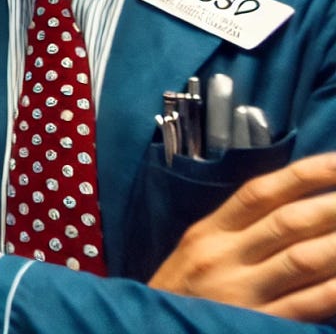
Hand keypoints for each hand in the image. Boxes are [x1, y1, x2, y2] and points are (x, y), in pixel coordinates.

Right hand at [149, 152, 335, 320]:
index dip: (304, 174)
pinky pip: (309, 302)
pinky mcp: (258, 324)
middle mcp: (223, 257)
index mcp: (207, 232)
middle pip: (288, 221)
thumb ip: (237, 228)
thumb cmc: (184, 294)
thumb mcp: (198, 250)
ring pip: (304, 258)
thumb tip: (295, 203)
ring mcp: (240, 293)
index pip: (260, 192)